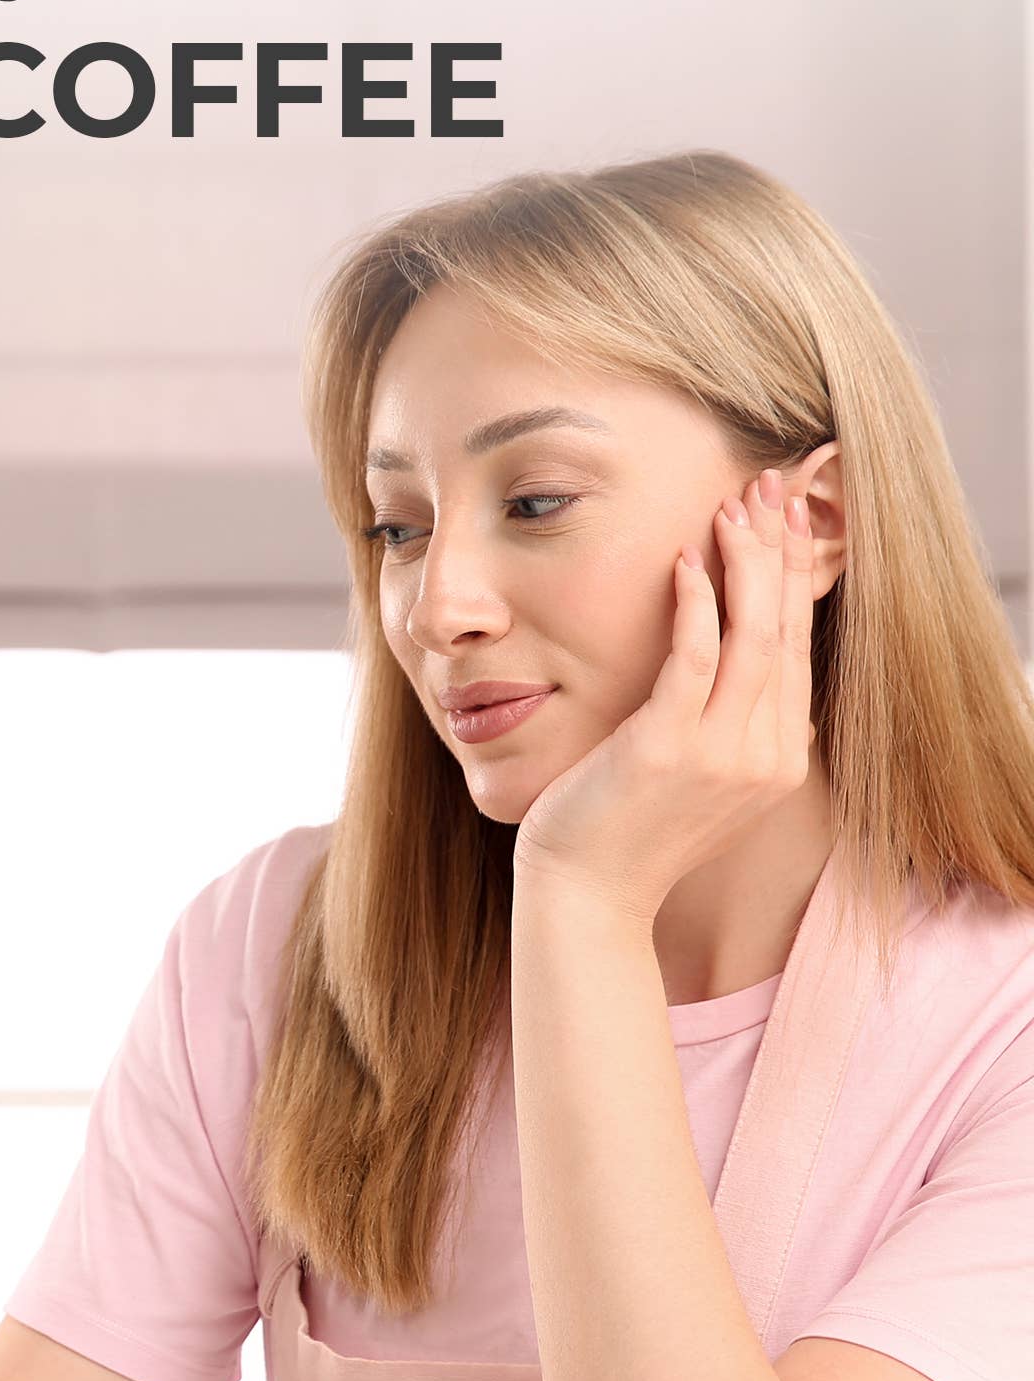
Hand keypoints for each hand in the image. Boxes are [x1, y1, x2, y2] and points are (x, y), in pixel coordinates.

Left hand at [511, 466, 817, 925]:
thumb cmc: (621, 833)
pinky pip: (694, 658)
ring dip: (745, 562)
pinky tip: (684, 561)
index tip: (781, 519)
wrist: (585, 896)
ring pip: (753, 635)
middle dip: (779, 551)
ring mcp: (724, 755)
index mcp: (777, 761)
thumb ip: (724, 731)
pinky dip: (695, 603)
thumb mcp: (694, 781)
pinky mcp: (670, 748)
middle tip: (768, 484)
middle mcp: (765, 756)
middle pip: (786, 630)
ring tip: (732, 505)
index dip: (792, 579)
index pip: (796, 649)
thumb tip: (735, 678)